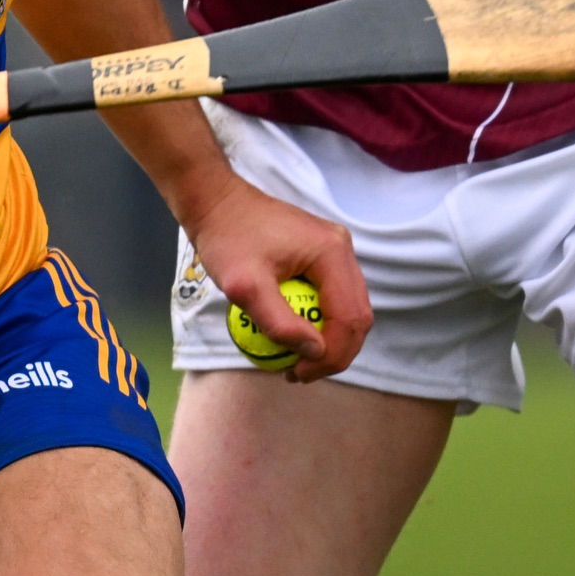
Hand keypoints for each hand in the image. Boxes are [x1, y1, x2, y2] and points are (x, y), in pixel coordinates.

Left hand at [186, 175, 372, 381]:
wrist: (217, 201)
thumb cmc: (227, 239)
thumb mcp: (245, 286)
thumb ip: (280, 322)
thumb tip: (314, 352)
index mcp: (331, 253)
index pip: (350, 318)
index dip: (331, 356)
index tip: (298, 374)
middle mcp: (342, 248)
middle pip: (358, 315)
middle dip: (335, 353)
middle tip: (299, 374)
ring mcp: (335, 248)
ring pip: (349, 308)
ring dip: (331, 340)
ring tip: (297, 361)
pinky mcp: (323, 252)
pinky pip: (334, 296)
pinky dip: (322, 321)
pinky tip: (295, 335)